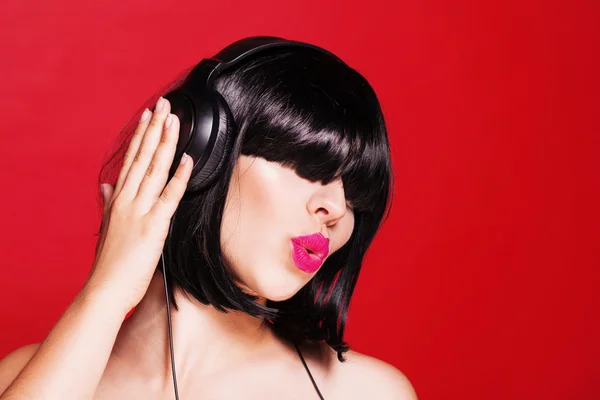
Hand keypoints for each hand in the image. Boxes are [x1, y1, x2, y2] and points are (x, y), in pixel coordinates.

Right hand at [85, 97, 191, 311]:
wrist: (104, 290)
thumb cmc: (108, 264)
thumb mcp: (106, 228)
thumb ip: (107, 204)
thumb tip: (105, 186)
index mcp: (117, 200)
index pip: (131, 160)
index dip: (141, 136)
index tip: (148, 116)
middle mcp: (126, 200)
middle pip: (143, 158)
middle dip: (154, 129)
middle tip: (164, 104)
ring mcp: (139, 212)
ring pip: (154, 170)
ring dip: (165, 143)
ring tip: (173, 120)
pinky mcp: (152, 227)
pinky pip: (169, 197)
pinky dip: (178, 177)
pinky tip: (187, 160)